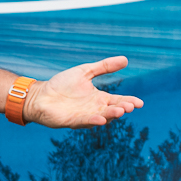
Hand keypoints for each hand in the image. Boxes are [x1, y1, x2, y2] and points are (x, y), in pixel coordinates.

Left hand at [24, 56, 143, 128]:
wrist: (41, 94)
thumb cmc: (62, 84)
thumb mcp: (85, 72)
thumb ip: (104, 67)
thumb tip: (125, 59)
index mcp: (99, 98)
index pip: (118, 101)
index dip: (129, 101)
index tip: (139, 103)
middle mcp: (94, 109)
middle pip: (112, 110)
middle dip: (122, 108)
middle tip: (130, 106)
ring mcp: (84, 116)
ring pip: (101, 117)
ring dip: (110, 115)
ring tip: (120, 111)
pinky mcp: (72, 121)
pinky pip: (84, 121)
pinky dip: (93, 121)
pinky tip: (101, 119)